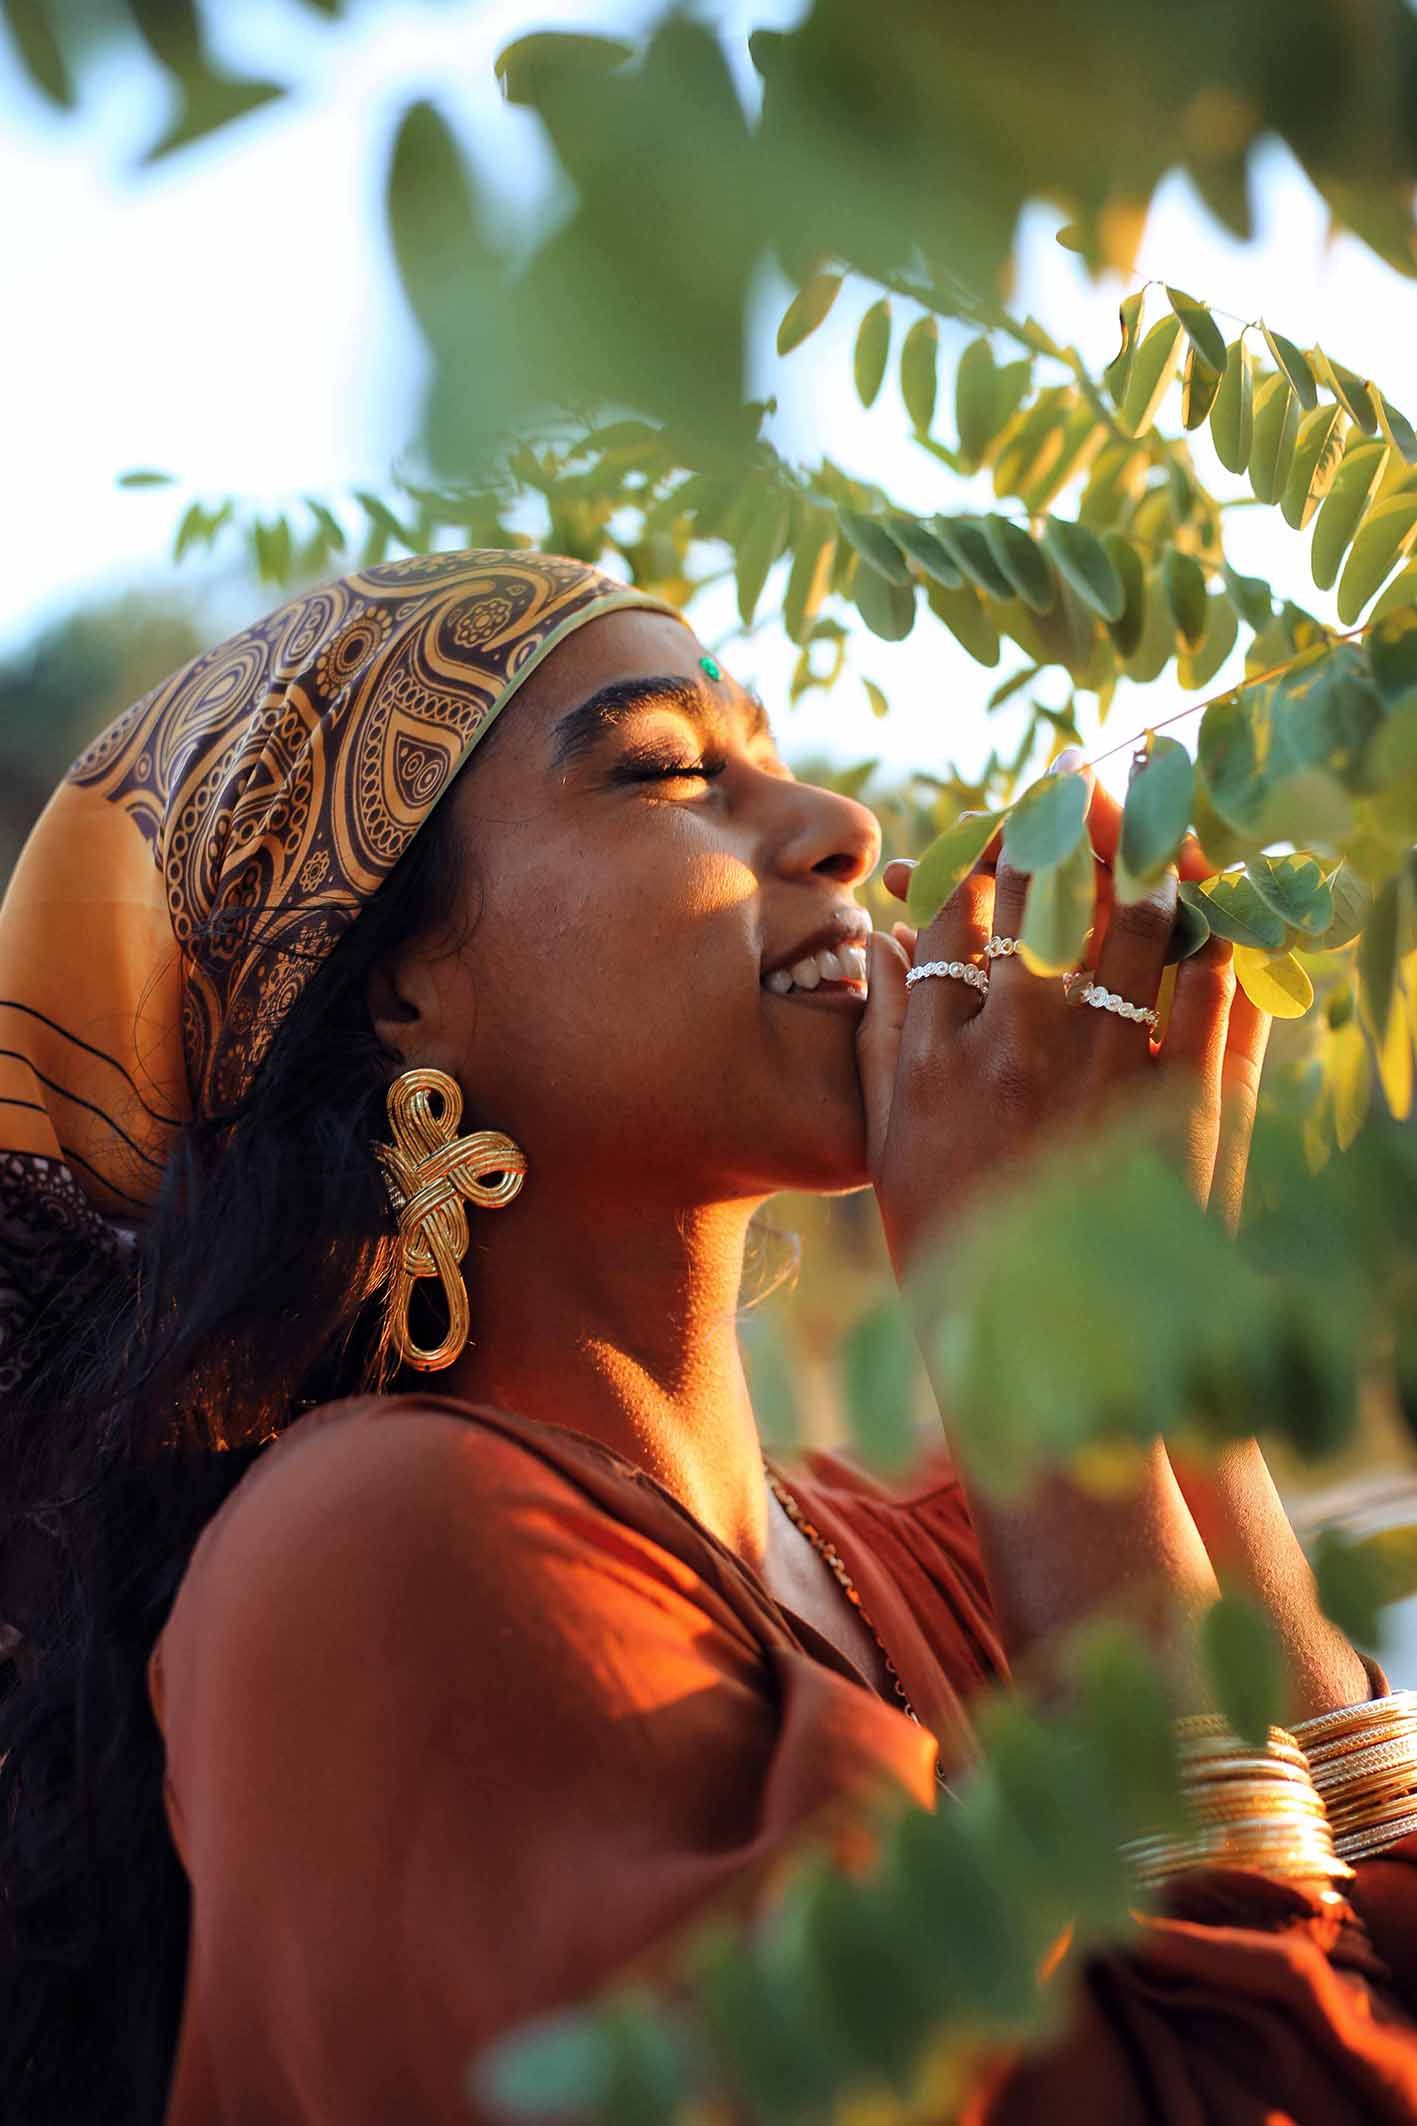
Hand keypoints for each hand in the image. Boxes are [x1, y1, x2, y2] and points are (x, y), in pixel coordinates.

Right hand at [856, 751, 1271, 1285]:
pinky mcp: (1179, 1112)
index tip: (1010, 808)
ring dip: (1150, 850)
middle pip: (1046, 898)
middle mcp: (1015, 1055)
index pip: (958, 917)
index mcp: (938, 1061)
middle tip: (1090, 768)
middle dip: (1069, 816)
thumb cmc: (953, 1251)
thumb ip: (882, 1035)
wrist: (1039, 1361)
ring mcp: (1101, 1079)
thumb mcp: (887, 1143)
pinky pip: (1206, 997)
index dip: (986, 846)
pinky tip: (1224, 898)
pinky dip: (1217, 936)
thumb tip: (888, 938)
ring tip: (1167, 799)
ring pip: (1130, 927)